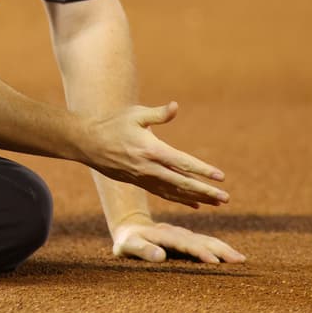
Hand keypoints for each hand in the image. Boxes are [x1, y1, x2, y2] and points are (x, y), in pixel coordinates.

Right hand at [78, 101, 230, 208]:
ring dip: (196, 198)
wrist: (86, 143)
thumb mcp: (135, 115)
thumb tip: (176, 107)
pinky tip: (193, 205)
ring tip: (216, 203)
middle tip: (225, 198)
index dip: (202, 170)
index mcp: (151, 149)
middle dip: (205, 191)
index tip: (220, 177)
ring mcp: (143, 177)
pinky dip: (180, 199)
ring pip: (174, 191)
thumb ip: (158, 114)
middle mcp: (148, 167)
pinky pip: (163, 193)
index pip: (182, 162)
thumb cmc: (112, 124)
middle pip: (182, 182)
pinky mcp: (139, 181)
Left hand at [112, 215, 245, 264]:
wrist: (130, 227)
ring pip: (206, 240)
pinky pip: (205, 243)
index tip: (214, 261)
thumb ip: (142, 250)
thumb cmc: (127, 242)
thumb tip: (161, 256)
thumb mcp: (127, 246)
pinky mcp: (187, 239)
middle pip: (201, 240)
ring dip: (223, 249)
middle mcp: (176, 233)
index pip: (183, 244)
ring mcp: (183, 235)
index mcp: (162, 235)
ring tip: (241, 259)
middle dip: (220, 250)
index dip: (198, 252)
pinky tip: (231, 256)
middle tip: (239, 260)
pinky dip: (219, 248)